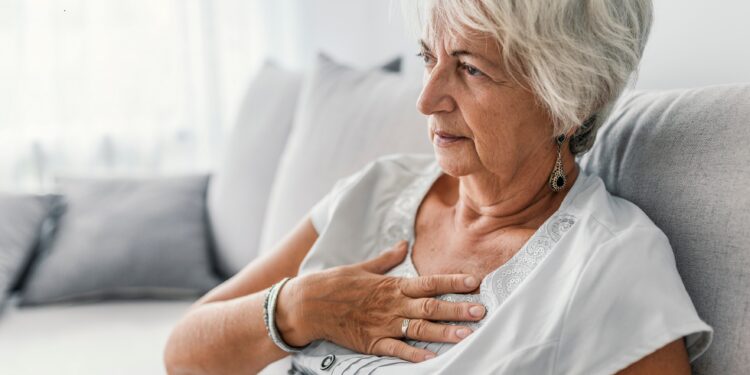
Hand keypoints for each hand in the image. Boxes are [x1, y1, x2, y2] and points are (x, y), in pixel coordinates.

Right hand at [275, 240, 485, 362]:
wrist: (309, 304)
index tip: (474, 282)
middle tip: (481, 311)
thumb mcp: (363, 266)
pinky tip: (433, 359)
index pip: (429, 282)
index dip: (453, 282)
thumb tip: (404, 244)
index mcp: (392, 285)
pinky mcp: (372, 342)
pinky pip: (397, 350)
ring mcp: (383, 324)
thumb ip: (387, 258)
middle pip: (431, 307)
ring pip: (420, 329)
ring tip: (467, 335)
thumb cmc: (335, 283)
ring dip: (445, 332)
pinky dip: (415, 355)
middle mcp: (392, 305)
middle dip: (458, 309)